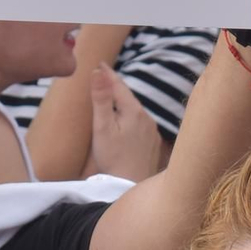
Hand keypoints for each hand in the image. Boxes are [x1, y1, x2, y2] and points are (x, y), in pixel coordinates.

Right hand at [88, 64, 160, 180]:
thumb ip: (101, 98)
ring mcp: (151, 131)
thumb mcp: (102, 127)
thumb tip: (98, 71)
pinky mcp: (152, 143)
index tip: (99, 62)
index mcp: (134, 111)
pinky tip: (124, 121)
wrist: (129, 186)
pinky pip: (140, 123)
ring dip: (123, 102)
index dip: (107, 73)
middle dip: (116, 86)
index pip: (119, 85)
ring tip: (112, 95)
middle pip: (128, 97)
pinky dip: (129, 116)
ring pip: (135, 110)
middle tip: (104, 74)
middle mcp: (147, 118)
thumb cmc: (113, 158)